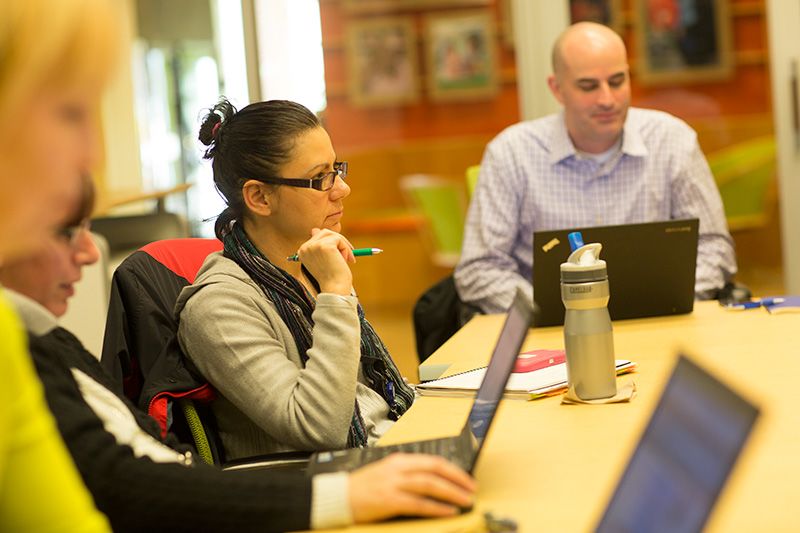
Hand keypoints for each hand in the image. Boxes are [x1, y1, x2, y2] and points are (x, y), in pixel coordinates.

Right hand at [296, 228, 353, 295]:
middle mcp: (305, 248)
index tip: (339, 255)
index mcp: (302, 251)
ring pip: (333, 235)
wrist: (335, 289)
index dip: (331, 243)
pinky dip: (346, 248)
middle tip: (347, 256)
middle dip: (339, 242)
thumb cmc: (331, 278)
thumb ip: (319, 245)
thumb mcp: (322, 260)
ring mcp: (314, 246)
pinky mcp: (324, 246)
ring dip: (343, 245)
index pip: (317, 236)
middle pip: (325, 232)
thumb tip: (315, 229)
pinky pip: (339, 239)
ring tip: (347, 259)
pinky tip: (346, 260)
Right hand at [348, 453, 476, 523]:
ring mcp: (393, 484)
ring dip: (451, 493)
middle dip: (457, 479)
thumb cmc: (362, 488)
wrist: (338, 497)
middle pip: (435, 469)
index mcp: (399, 460)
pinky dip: (436, 507)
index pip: (433, 461)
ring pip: (430, 485)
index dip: (453, 470)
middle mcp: (398, 469)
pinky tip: (448, 511)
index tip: (467, 478)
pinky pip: (418, 504)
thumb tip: (435, 482)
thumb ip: (408, 475)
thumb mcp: (387, 474)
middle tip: (472, 489)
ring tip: (465, 500)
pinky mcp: (389, 500)